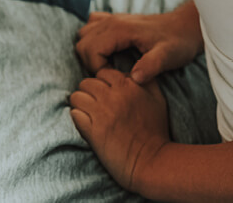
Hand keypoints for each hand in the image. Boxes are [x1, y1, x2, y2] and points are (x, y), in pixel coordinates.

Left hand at [70, 68, 168, 191]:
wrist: (151, 162)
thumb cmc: (156, 131)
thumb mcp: (158, 100)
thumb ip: (145, 80)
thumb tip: (131, 72)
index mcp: (128, 86)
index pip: (102, 72)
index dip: (102, 83)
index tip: (106, 94)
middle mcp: (113, 96)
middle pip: (86, 83)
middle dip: (89, 93)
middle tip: (96, 106)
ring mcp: (101, 113)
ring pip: (76, 97)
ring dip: (81, 105)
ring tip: (89, 115)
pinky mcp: (93, 130)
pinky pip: (74, 114)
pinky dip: (78, 118)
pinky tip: (87, 125)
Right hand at [75, 6, 201, 82]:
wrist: (186, 26)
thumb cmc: (178, 42)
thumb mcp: (168, 56)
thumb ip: (151, 66)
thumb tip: (133, 79)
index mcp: (119, 29)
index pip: (90, 50)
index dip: (97, 69)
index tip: (115, 78)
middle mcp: (111, 21)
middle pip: (82, 44)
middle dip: (91, 63)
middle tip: (111, 75)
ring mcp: (112, 19)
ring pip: (83, 35)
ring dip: (89, 52)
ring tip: (108, 65)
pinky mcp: (115, 20)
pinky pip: (91, 27)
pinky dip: (92, 40)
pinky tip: (107, 51)